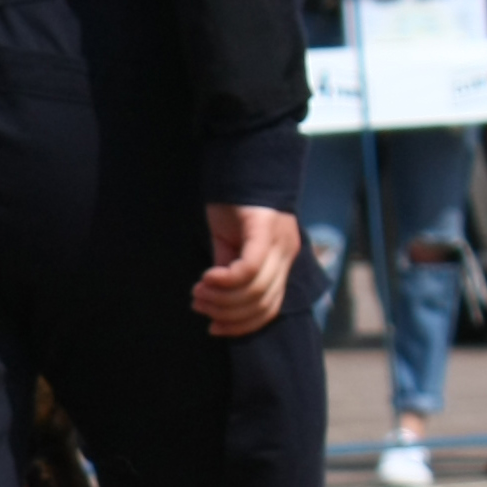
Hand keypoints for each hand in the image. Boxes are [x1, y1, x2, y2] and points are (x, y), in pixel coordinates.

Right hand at [192, 203, 301, 337]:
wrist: (242, 157)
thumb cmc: (234, 201)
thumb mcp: (231, 243)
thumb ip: (230, 269)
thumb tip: (217, 299)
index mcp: (283, 260)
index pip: (269, 308)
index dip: (242, 326)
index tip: (215, 329)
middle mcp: (287, 254)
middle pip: (263, 304)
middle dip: (228, 314)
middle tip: (200, 306)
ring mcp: (279, 243)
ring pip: (255, 291)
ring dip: (221, 299)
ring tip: (199, 293)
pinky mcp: (265, 231)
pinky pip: (249, 269)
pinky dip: (226, 281)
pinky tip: (206, 278)